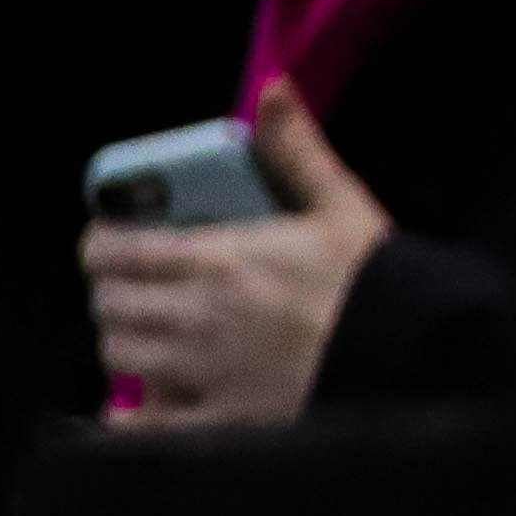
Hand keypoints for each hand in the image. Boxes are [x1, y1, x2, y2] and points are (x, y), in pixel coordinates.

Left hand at [81, 85, 387, 426]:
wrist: (415, 354)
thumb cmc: (377, 280)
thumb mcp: (341, 203)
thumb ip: (295, 148)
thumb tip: (273, 89)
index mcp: (223, 258)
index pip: (117, 249)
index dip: (100, 242)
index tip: (109, 239)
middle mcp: (200, 316)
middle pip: (110, 303)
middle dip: (113, 290)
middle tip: (135, 284)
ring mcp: (203, 371)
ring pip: (118, 353)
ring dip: (124, 339)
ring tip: (150, 331)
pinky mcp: (217, 418)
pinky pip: (143, 426)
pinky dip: (131, 417)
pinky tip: (140, 404)